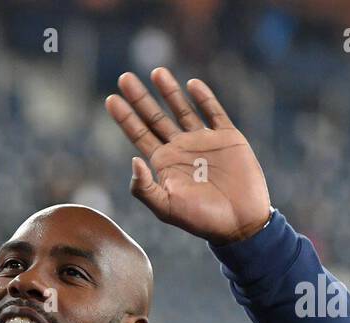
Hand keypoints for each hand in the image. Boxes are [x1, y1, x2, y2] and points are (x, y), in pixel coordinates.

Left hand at [105, 68, 270, 245]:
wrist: (239, 222)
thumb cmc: (200, 220)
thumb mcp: (165, 208)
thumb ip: (144, 187)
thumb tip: (133, 160)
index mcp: (163, 164)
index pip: (139, 135)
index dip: (125, 118)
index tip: (110, 99)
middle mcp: (180, 149)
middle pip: (155, 117)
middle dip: (140, 98)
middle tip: (124, 77)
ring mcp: (203, 141)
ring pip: (182, 110)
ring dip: (169, 91)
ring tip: (156, 72)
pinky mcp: (227, 137)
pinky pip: (213, 112)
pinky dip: (203, 98)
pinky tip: (191, 84)